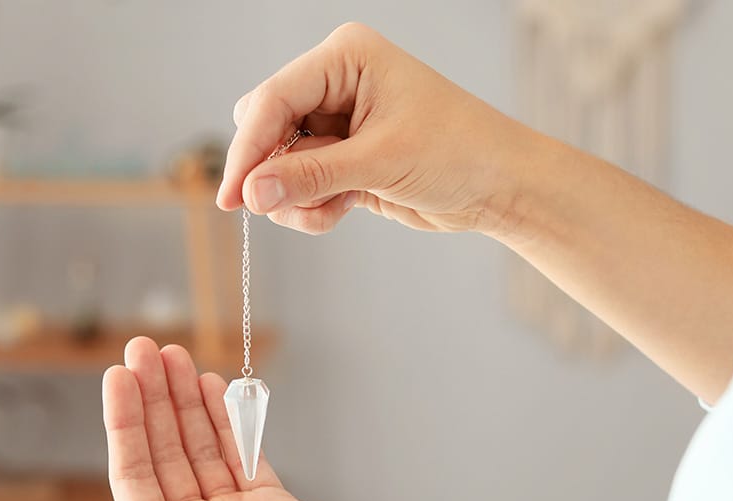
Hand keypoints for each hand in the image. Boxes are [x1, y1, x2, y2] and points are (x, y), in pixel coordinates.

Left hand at [64, 337, 376, 500]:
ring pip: (201, 442)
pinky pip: (241, 451)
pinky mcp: (269, 500)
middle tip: (145, 348)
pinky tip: (211, 386)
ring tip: (175, 355)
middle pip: (165, 448)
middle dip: (154, 396)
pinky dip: (226, 419)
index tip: (118, 376)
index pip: (134, 469)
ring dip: (186, 398)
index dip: (125, 420)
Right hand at [216, 22, 534, 235]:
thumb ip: (310, 177)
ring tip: (333, 210)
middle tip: (277, 208)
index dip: (248, 149)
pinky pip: (299, 185)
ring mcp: (336, 122)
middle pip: (266, 128)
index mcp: (345, 58)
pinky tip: (344, 211)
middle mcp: (335, 83)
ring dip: (296, 197)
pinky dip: (312, 206)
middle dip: (273, 173)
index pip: (273, 99)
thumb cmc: (458, 152)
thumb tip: (252, 193)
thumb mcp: (379, 162)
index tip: (232, 197)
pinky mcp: (342, 157)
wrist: (499, 186)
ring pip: (279, 164)